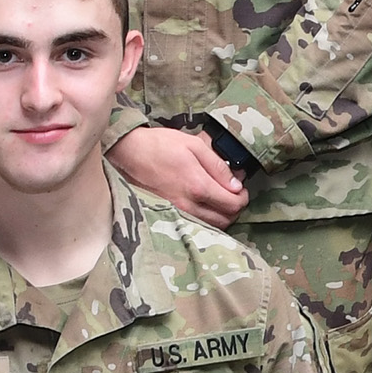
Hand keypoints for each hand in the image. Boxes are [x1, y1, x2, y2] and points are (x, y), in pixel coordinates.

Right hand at [112, 123, 247, 226]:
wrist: (128, 153)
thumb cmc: (160, 145)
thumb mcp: (194, 146)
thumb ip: (218, 166)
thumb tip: (236, 184)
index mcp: (197, 185)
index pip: (233, 204)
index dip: (243, 198)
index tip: (240, 189)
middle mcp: (188, 204)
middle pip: (225, 220)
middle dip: (235, 208)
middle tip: (232, 194)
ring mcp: (176, 212)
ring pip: (211, 227)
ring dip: (221, 216)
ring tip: (219, 200)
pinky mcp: (168, 215)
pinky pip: (195, 225)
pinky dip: (205, 220)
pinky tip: (204, 207)